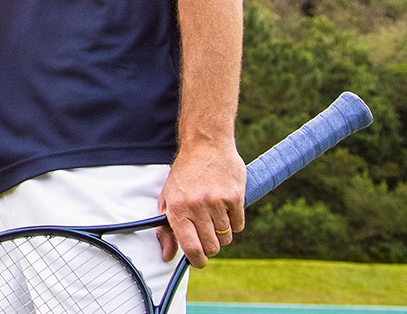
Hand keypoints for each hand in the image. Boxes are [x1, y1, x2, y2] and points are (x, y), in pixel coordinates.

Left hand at [156, 141, 245, 267]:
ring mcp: (217, 202)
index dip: (197, 260)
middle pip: (212, 246)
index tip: (199, 261)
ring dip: (222, 232)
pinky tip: (226, 208)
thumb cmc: (185, 174)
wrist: (205, 144)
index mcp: (177, 208)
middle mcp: (197, 206)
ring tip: (214, 214)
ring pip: (226, 237)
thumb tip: (167, 256)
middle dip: (211, 246)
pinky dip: (234, 222)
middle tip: (208, 234)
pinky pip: (239, 225)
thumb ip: (167, 229)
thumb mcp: (168, 198)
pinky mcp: (235, 197)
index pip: (190, 247)